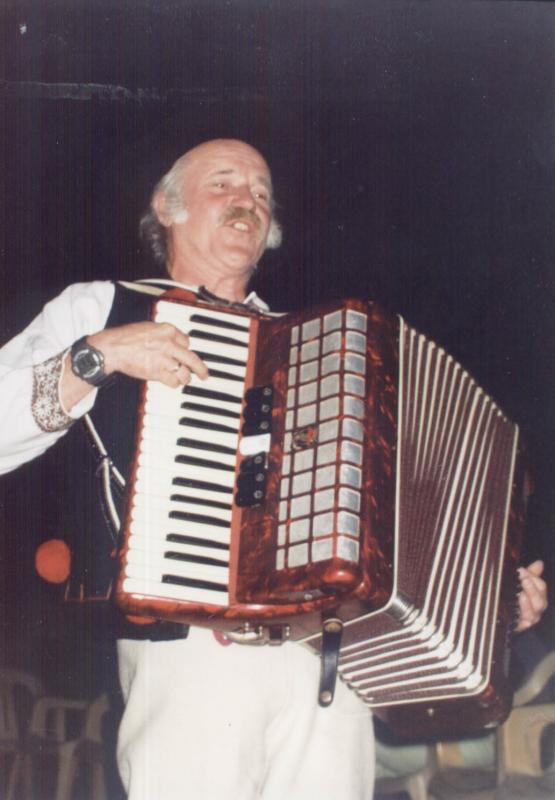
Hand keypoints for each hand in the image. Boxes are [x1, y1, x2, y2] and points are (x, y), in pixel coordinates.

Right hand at [89, 321, 208, 387]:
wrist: (113, 348)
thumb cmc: (126, 338)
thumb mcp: (148, 327)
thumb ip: (162, 334)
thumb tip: (173, 340)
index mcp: (167, 330)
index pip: (187, 341)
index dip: (186, 349)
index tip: (185, 354)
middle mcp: (169, 343)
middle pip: (192, 358)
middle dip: (201, 369)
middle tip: (205, 374)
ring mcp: (164, 358)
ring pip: (184, 372)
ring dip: (184, 378)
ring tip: (183, 379)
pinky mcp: (158, 372)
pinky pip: (173, 381)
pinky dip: (174, 384)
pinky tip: (171, 382)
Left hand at [515, 560, 547, 631]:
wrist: (503, 619)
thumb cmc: (515, 600)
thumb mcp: (521, 584)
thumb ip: (530, 574)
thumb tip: (540, 563)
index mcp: (538, 597)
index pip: (541, 586)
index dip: (533, 577)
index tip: (521, 570)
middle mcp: (536, 609)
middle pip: (540, 599)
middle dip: (532, 588)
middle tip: (523, 579)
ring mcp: (530, 619)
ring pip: (534, 611)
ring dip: (528, 601)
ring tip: (521, 593)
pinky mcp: (522, 627)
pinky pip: (526, 623)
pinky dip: (524, 616)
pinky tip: (520, 610)